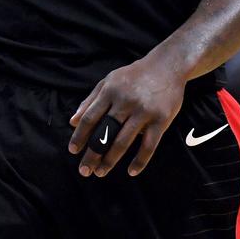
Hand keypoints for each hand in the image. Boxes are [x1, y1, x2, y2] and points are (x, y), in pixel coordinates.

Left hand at [68, 54, 185, 177]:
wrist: (167, 66)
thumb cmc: (133, 76)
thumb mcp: (108, 81)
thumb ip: (90, 101)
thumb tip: (72, 122)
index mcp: (110, 91)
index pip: (90, 118)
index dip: (80, 136)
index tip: (73, 151)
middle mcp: (125, 102)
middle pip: (104, 132)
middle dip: (93, 153)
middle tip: (84, 170)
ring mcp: (144, 112)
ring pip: (123, 141)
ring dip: (110, 160)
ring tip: (101, 172)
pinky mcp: (161, 120)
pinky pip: (149, 145)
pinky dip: (140, 161)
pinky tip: (131, 171)